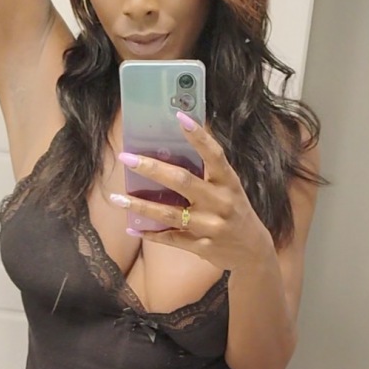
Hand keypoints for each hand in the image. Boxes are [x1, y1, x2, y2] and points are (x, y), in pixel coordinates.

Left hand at [109, 111, 270, 270]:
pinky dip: (150, 233)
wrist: (253, 252)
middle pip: (182, 181)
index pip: (214, 155)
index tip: (180, 117)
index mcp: (229, 182)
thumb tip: (170, 151)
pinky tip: (132, 227)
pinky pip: (170, 238)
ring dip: (140, 205)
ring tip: (116, 198)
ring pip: (169, 213)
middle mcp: (220, 202)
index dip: (198, 136)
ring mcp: (210, 226)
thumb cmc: (236, 212)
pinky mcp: (201, 247)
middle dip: (151, 168)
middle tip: (126, 157)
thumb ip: (207, 174)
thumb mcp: (230, 189)